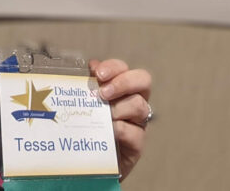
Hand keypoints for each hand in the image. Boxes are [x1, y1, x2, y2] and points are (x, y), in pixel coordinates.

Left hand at [89, 58, 151, 180]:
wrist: (87, 164)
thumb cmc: (87, 130)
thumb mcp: (86, 106)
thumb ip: (89, 86)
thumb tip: (92, 65)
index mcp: (121, 89)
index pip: (124, 69)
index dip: (113, 67)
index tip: (98, 73)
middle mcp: (134, 102)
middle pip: (143, 80)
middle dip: (123, 82)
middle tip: (103, 93)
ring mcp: (138, 123)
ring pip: (139, 105)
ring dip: (119, 108)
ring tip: (102, 116)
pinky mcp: (137, 144)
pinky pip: (134, 132)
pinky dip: (120, 129)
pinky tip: (108, 131)